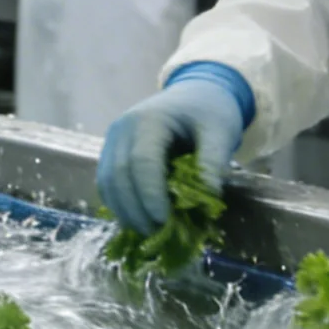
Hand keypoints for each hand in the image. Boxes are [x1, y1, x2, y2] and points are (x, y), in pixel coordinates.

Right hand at [98, 65, 250, 233]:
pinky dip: (120, 205)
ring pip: (107, 183)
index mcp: (147, 120)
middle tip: (158, 235)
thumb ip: (213, 162)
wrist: (195, 93)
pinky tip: (139, 221)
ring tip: (149, 233)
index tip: (165, 221)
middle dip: (135, 210)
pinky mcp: (111, 153)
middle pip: (118, 176)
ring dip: (125, 212)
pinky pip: (108, 184)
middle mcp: (121, 129)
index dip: (150, 194)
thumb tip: (206, 199)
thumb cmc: (208, 111)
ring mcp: (112, 141)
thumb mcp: (221, 131)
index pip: (140, 162)